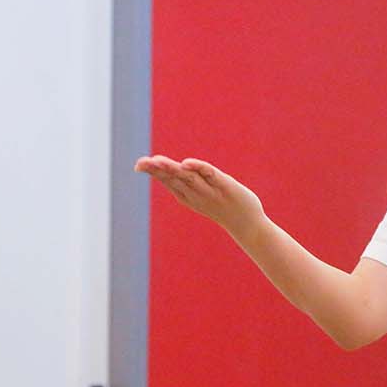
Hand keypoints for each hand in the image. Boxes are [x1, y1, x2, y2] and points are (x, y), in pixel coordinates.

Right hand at [134, 154, 264, 234]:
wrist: (248, 225)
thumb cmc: (224, 207)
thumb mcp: (202, 195)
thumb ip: (190, 183)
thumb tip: (178, 170)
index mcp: (188, 195)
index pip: (168, 181)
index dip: (154, 172)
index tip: (139, 165)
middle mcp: (196, 193)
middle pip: (174, 178)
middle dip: (157, 170)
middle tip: (140, 163)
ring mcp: (210, 191)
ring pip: (188, 177)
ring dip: (172, 169)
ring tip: (158, 161)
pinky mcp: (225, 186)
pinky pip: (210, 175)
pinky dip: (198, 169)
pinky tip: (187, 164)